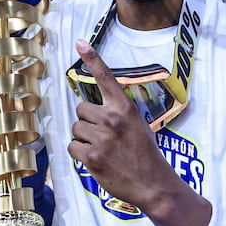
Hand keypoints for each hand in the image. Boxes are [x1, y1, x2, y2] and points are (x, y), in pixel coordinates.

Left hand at [67, 39, 172, 209]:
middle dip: (87, 121)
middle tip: (102, 135)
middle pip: (81, 108)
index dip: (92, 59)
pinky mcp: (92, 157)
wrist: (153, 183)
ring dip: (84, 139)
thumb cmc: (145, 153)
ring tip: (103, 149)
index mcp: (126, 108)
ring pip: (76, 128)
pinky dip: (80, 154)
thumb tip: (94, 108)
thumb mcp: (138, 125)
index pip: (107, 78)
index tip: (80, 42)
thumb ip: (118, 113)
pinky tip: (96, 159)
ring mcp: (102, 138)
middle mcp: (112, 119)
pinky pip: (72, 147)